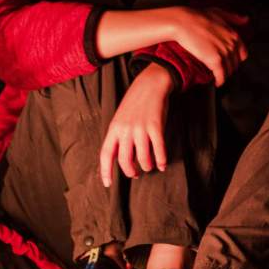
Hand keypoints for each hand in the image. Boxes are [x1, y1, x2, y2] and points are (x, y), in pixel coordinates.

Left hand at [100, 64, 172, 186]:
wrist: (149, 85)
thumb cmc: (135, 103)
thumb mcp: (120, 118)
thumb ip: (119, 136)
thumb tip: (120, 157)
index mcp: (114, 128)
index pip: (106, 154)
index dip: (105, 171)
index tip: (107, 184)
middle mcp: (125, 130)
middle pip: (124, 160)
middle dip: (130, 171)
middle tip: (135, 174)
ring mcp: (140, 128)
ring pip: (142, 158)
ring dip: (147, 166)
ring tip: (150, 167)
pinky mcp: (156, 126)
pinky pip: (158, 149)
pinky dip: (161, 160)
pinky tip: (162, 164)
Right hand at [168, 6, 248, 85]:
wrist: (183, 22)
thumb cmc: (198, 16)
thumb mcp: (219, 13)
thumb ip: (233, 17)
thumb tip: (246, 20)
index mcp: (234, 34)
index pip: (243, 54)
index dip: (236, 60)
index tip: (230, 62)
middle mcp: (232, 44)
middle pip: (235, 63)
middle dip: (229, 68)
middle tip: (222, 70)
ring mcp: (225, 52)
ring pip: (229, 70)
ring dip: (224, 75)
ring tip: (218, 76)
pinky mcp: (215, 60)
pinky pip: (221, 75)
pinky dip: (220, 81)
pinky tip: (217, 83)